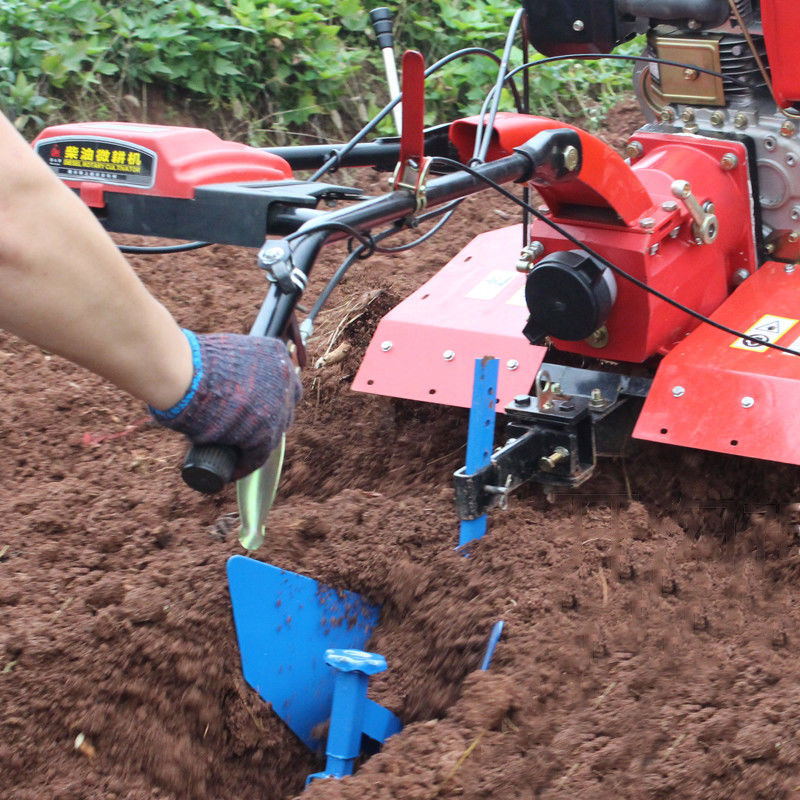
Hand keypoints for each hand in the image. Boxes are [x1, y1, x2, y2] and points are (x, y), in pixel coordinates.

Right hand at [150, 331, 301, 479]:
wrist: (184, 373)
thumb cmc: (191, 360)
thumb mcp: (224, 353)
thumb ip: (234, 365)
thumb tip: (225, 381)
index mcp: (276, 353)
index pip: (283, 381)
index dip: (269, 396)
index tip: (254, 406)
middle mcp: (284, 378)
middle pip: (283, 406)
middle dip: (266, 418)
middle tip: (244, 428)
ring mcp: (278, 406)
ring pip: (273, 433)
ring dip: (256, 443)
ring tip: (236, 451)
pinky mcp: (265, 432)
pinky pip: (258, 455)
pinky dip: (244, 464)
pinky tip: (233, 470)